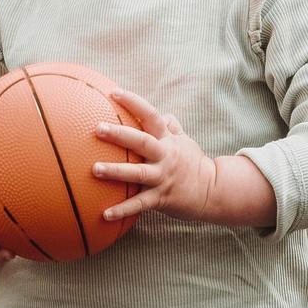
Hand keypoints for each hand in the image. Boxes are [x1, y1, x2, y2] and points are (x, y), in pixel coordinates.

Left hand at [91, 89, 273, 227]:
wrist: (213, 191)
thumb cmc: (194, 164)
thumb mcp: (186, 142)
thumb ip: (172, 127)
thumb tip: (162, 114)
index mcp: (168, 140)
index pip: (151, 115)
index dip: (134, 103)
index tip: (114, 93)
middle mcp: (165, 156)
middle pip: (141, 142)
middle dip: (119, 135)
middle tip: (98, 128)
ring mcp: (163, 177)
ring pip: (137, 173)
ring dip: (115, 172)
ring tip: (94, 169)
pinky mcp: (162, 198)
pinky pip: (139, 204)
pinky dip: (122, 210)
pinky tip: (104, 214)